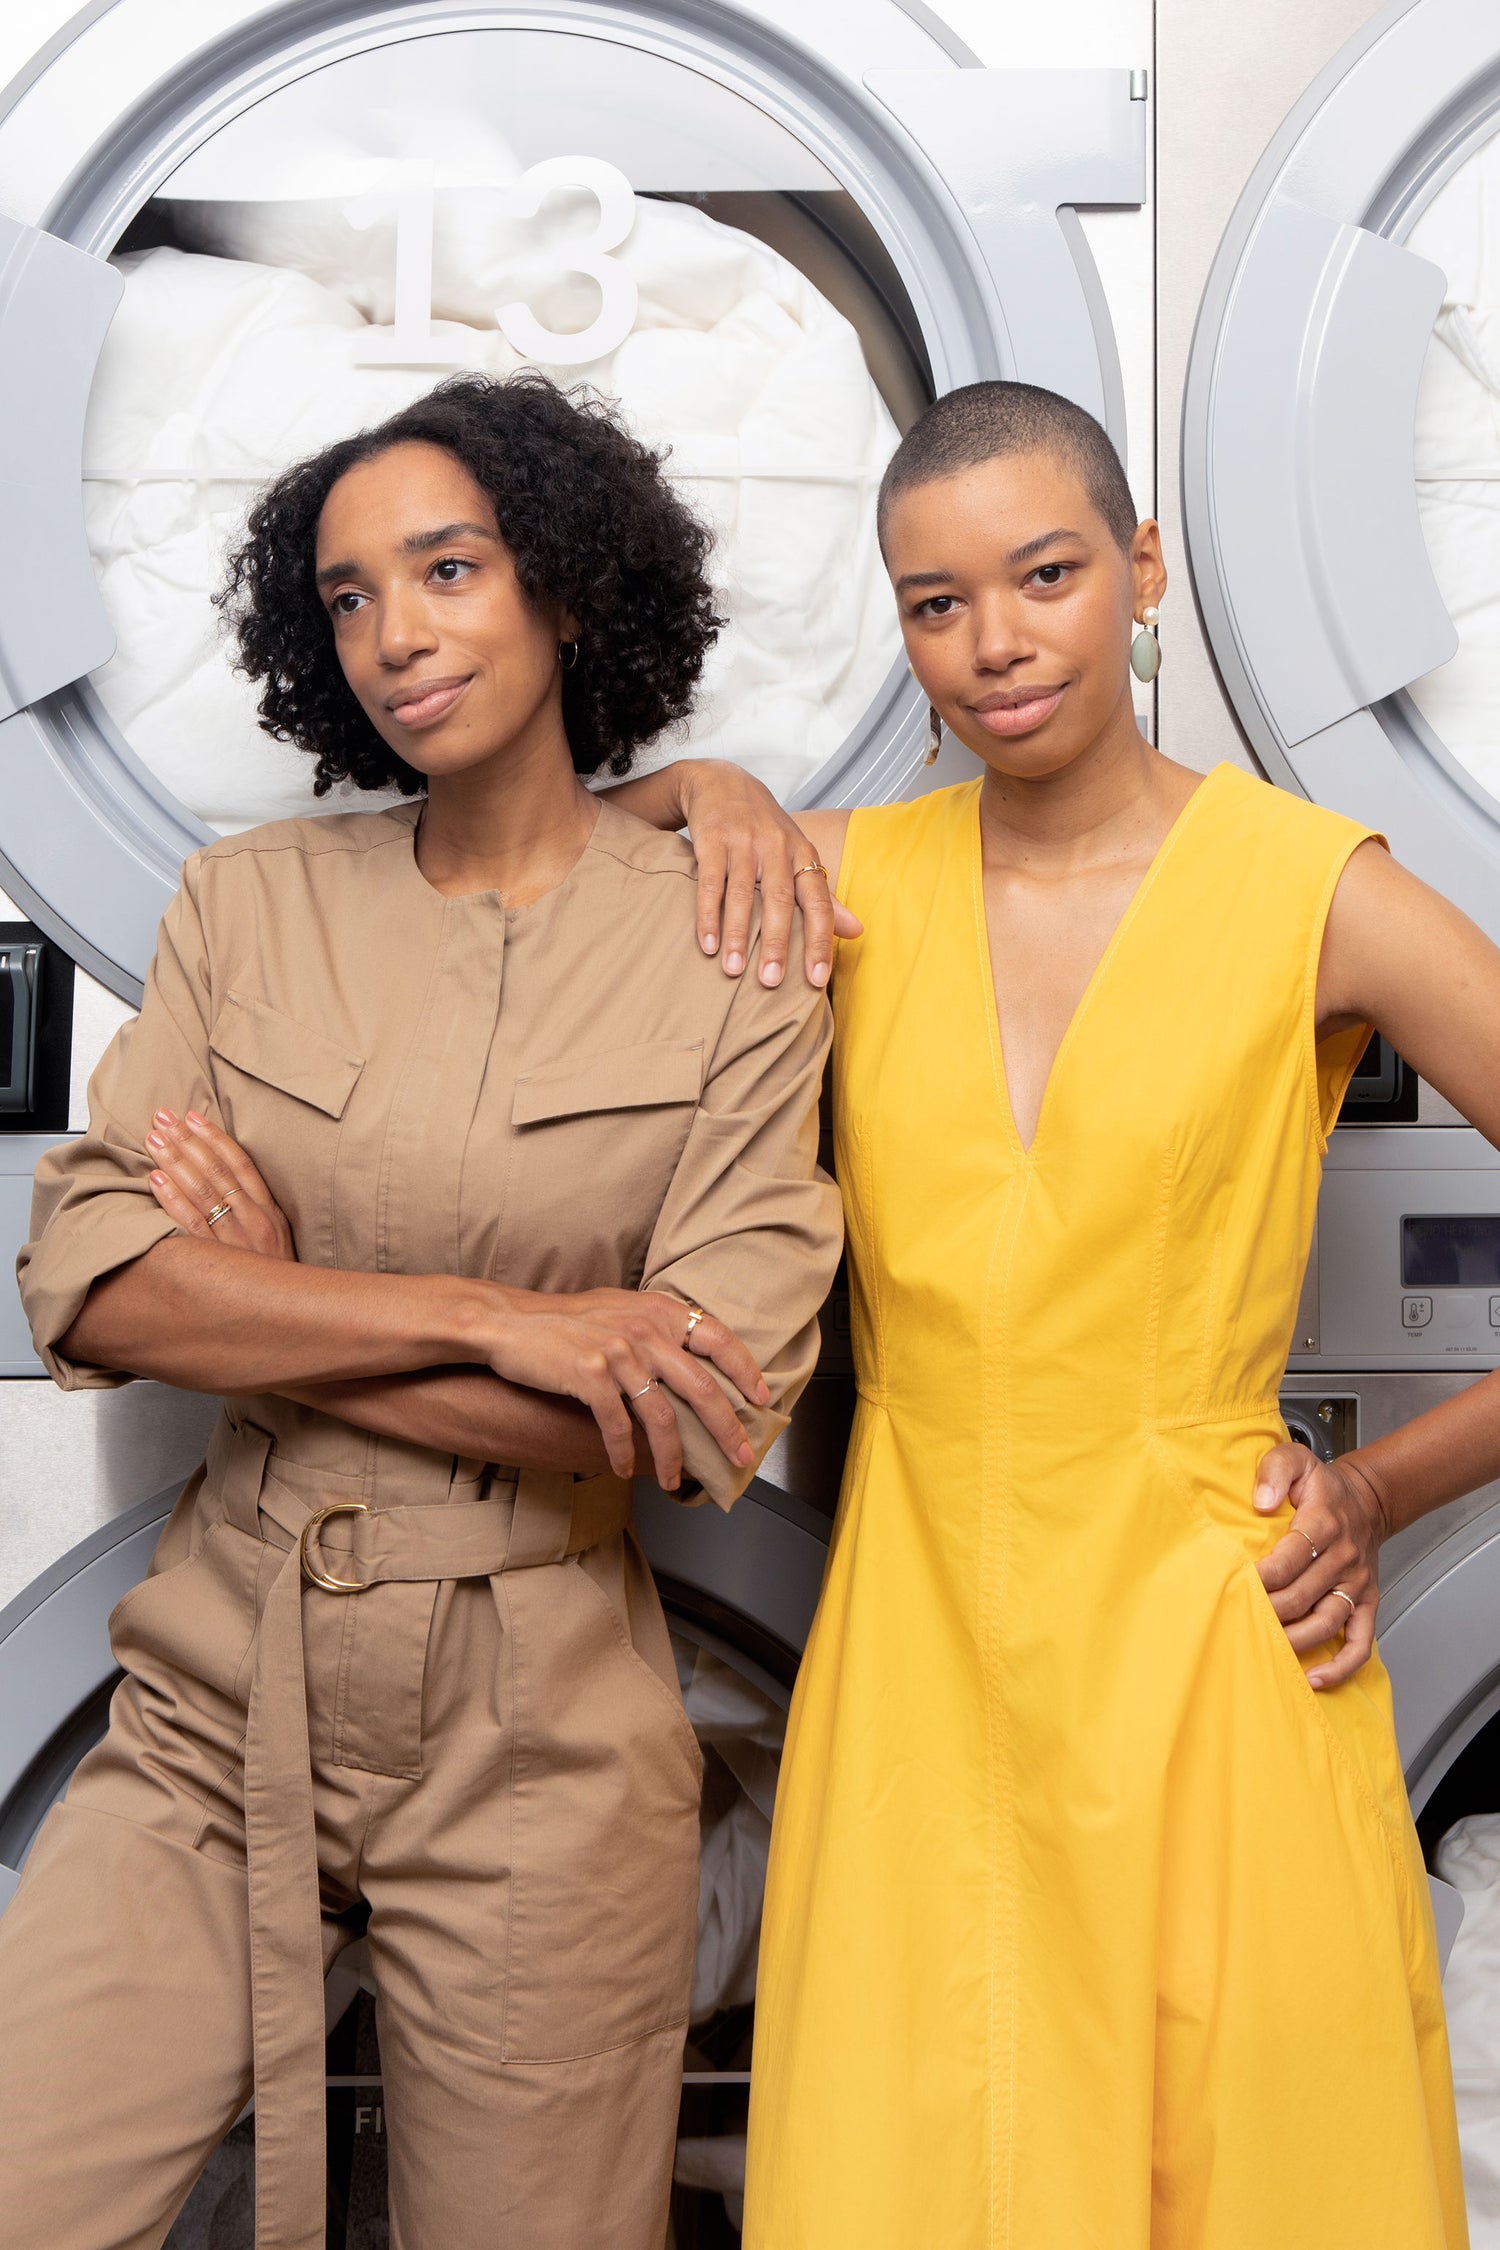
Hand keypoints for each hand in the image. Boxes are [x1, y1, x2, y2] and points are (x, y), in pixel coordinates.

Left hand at [145, 1108, 295, 1261]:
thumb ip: (254, 1206)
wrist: (286, 1315)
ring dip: (176, 1162)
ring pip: (203, 1193)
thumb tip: (223, 1174)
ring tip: (155, 1140)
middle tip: (163, 1118)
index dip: (214, 1137)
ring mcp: (236, 1241)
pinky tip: (156, 1180)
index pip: (240, 1163)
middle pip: (217, 1172)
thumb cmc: (276, 1276)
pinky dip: (172, 1200)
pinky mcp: (218, 1261)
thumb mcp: (276, 1235)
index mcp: (269, 1211)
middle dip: (187, 1141)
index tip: (192, 1116)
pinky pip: (190, 1225)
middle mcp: (254, 1221)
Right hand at [480, 1286, 768, 1490]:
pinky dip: (625, 1454)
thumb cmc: (565, 1323)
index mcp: (658, 1312)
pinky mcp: (590, 1375)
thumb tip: (693, 1360)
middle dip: (726, 1428)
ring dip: (673, 1456)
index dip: (745, 1370)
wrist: (510, 1323)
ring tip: (675, 1481)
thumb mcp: (620, 1310)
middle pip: (701, 1387)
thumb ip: (655, 1328)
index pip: (718, 1338)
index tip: (762, 1398)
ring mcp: (618, 1352)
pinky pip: (619, 1426)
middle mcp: (644, 1329)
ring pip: (662, 1416)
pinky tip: (625, 1470)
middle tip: (740, 1456)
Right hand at [675, 760, 860, 989]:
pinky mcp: (712, 840)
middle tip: (771, 982)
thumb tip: (857, 932)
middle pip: (780, 901)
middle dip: (776, 943)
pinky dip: (707, 915)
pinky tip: (707, 944)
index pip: (819, 903)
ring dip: (737, 935)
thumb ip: (824, 897)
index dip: (820, 942)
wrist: (721, 781)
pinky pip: (710, 883)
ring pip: (742, 895)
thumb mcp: (799, 855)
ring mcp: (744, 843)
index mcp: (803, 855)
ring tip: (733, 971)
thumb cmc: (765, 828)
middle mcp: (777, 848)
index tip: (817, 980)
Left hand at [1253, 1443, 1387, 1687]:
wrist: (1368, 1499)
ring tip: (1265, 1651)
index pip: (1289, 1556)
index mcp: (1324, 1523)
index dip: (1262, 1576)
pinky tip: (1316, 1679)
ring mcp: (1356, 1584)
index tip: (1236, 1584)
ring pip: (1326, 1622)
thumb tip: (1261, 1501)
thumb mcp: (1295, 1459)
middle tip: (1238, 1619)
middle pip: (1302, 1595)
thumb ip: (1274, 1471)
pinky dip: (1341, 1666)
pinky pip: (1360, 1642)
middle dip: (1268, 1611)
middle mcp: (1343, 1558)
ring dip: (1294, 1641)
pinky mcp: (1366, 1603)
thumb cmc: (1322, 1486)